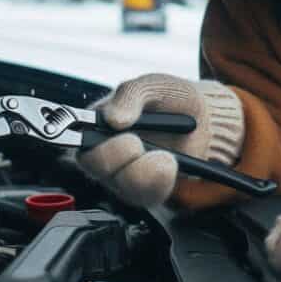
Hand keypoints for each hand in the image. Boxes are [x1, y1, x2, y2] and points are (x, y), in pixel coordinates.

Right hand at [77, 73, 243, 206]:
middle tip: (136, 141)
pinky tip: (170, 164)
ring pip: (121, 186)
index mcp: (99, 122)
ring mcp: (124, 174)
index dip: (85, 140)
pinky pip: (145, 196)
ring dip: (142, 171)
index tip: (108, 136)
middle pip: (94, 165)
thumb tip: (112, 118)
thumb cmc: (170, 97)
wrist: (204, 117)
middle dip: (117, 154)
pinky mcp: (145, 190)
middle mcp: (106, 151)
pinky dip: (160, 181)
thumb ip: (131, 94)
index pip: (76, 138)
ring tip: (163, 155)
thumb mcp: (152, 85)